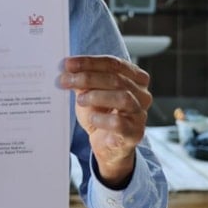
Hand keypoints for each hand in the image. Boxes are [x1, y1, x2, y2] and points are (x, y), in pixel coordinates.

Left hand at [60, 55, 151, 187]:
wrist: (107, 145)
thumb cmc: (101, 114)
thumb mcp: (90, 93)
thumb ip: (83, 80)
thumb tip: (66, 69)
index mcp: (135, 78)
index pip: (113, 63)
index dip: (89, 62)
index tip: (68, 64)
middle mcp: (142, 94)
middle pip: (116, 79)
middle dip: (87, 77)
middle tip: (65, 80)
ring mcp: (140, 114)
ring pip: (123, 98)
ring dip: (96, 96)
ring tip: (80, 100)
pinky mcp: (134, 133)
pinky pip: (119, 123)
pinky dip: (102, 119)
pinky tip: (92, 118)